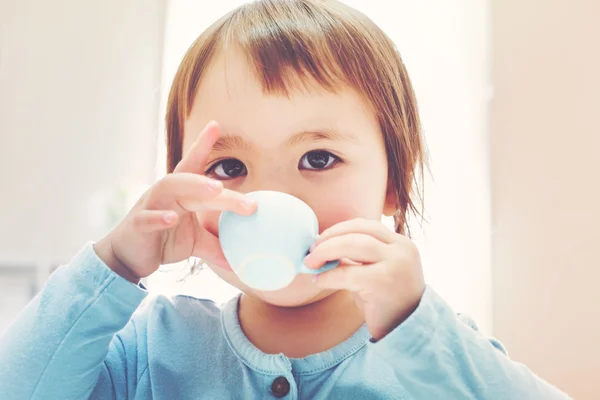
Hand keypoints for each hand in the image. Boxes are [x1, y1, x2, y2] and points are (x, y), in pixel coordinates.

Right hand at [94, 121, 255, 282]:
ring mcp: (149, 206)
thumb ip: (216, 243)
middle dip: (214, 183)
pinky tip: (171, 218)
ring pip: (168, 188)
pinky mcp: (137, 226)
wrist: (128, 258)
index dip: (202, 145)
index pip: (192, 165)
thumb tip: (240, 258)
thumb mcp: (194, 242)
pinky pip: (146, 218)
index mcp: (180, 193)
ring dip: (191, 186)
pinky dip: (158, 218)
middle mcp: (165, 194)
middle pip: (190, 180)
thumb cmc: (162, 240)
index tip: (215, 126)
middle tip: (242, 194)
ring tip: (214, 190)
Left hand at [304, 218, 424, 340]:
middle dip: (329, 238)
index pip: (366, 225)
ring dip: (326, 251)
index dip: (340, 229)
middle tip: (311, 250)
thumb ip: (357, 257)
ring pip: (353, 245)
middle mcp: (402, 250)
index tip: (321, 239)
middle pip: (358, 231)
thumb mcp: (375, 272)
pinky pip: (348, 273)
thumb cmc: (386, 302)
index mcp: (401, 244)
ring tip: (311, 263)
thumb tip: (322, 246)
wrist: (406, 332)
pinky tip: (319, 281)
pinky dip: (329, 275)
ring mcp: (396, 264)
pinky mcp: (384, 283)